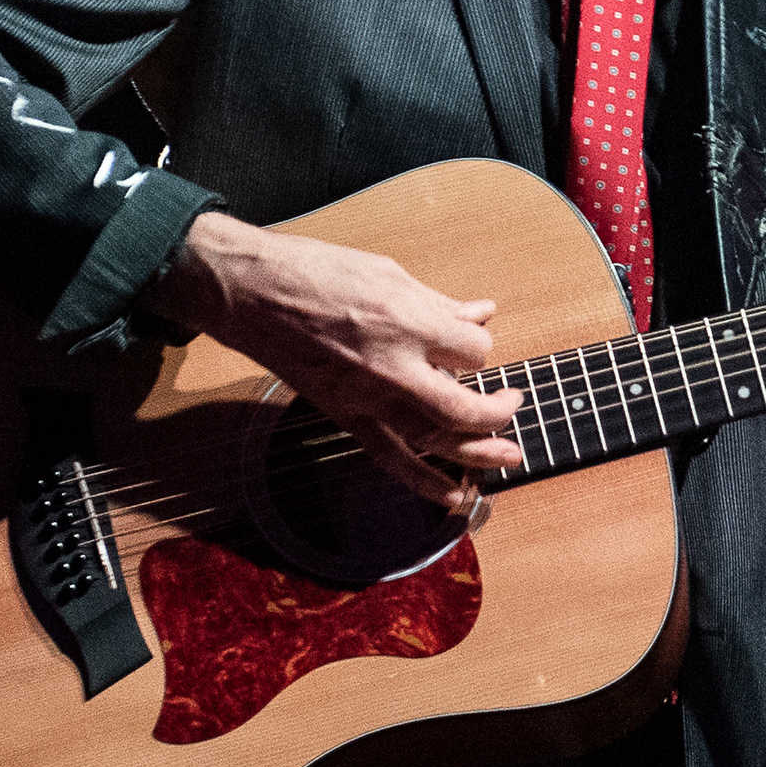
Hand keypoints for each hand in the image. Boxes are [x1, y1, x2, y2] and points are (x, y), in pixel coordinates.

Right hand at [151, 211, 521, 516]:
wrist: (252, 294)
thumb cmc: (315, 272)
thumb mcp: (387, 273)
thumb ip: (439, 302)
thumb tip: (480, 313)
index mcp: (408, 322)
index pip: (473, 351)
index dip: (479, 348)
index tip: (470, 342)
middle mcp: (393, 366)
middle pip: (465, 407)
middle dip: (498, 411)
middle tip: (514, 404)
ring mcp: (368, 397)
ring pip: (436, 440)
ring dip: (478, 453)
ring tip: (508, 457)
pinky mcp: (346, 416)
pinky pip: (392, 459)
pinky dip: (426, 482)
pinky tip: (455, 494)